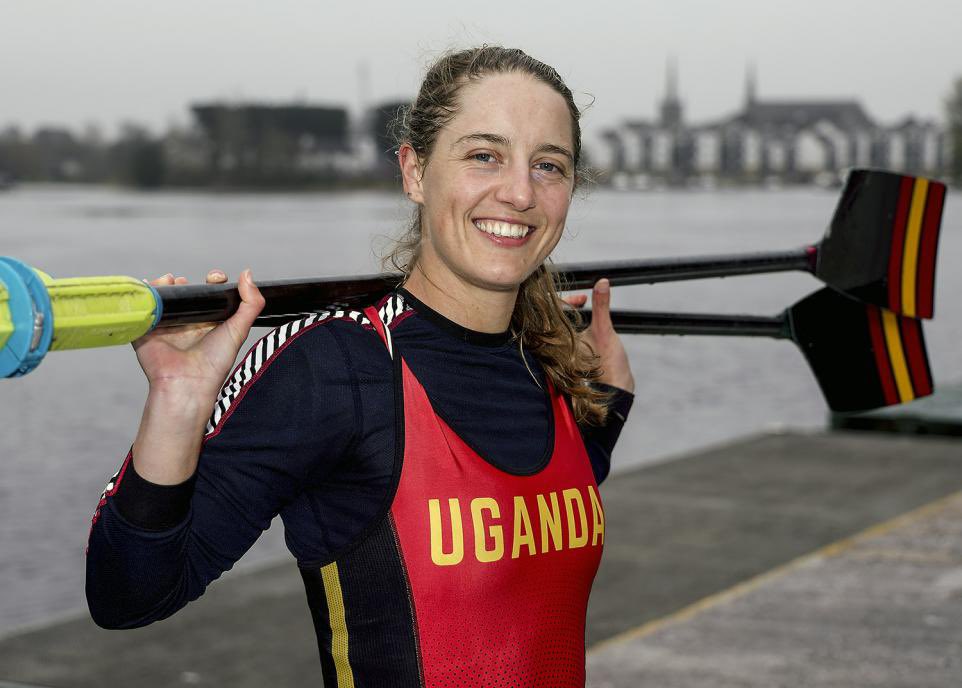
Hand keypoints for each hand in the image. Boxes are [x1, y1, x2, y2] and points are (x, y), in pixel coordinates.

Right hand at [132, 269, 265, 401]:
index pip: (210, 294)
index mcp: (208, 321)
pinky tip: (149, 287)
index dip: (213, 280)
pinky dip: (143, 294)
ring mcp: (165, 325)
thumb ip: (251, 303)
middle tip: (185, 282)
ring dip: (164, 284)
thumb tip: (247, 274)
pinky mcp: (146, 329)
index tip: (214, 277)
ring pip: (163, 297)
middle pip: (184, 292)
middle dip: (184, 282)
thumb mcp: (239, 329)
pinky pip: (140, 308)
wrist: (187, 382)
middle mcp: (187, 322)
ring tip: (169, 282)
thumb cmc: (215, 361)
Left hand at [562, 278, 634, 393]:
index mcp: (559, 341)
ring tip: (580, 308)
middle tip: (580, 301)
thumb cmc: (609, 366)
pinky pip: (563, 337)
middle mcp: (555, 348)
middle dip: (565, 306)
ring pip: (557, 328)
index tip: (582, 299)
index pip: (551, 314)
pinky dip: (571, 326)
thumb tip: (602, 282)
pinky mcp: (567, 357)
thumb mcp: (604, 330)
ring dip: (569, 316)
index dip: (565, 301)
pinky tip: (582, 326)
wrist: (615, 390)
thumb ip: (601, 305)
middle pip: (552, 320)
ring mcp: (561, 353)